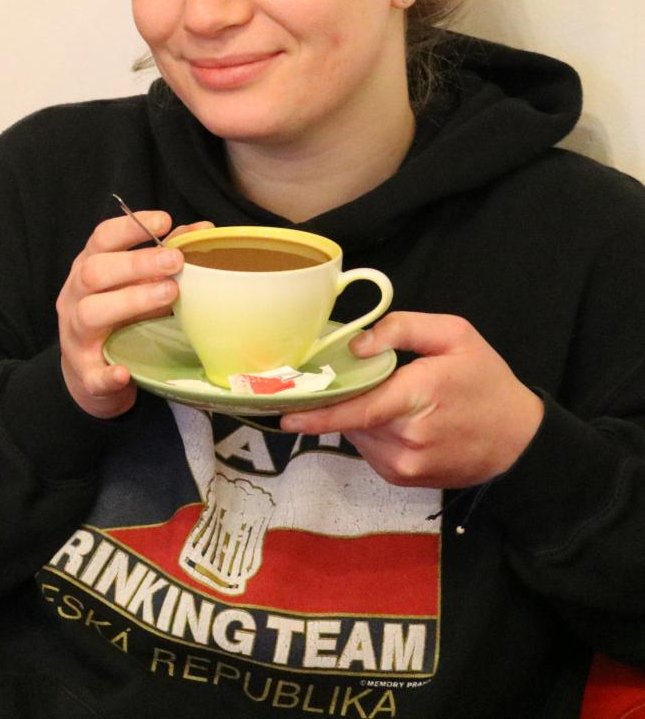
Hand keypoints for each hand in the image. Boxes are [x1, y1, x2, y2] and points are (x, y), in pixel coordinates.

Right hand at [57, 211, 211, 418]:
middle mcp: (75, 297)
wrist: (89, 371)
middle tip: (175, 262)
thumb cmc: (118, 318)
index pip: (101, 239)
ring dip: (129, 301)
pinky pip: (92, 374)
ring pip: (90, 313)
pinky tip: (125, 373)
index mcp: (88, 270)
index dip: (130, 227)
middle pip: (95, 272)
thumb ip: (163, 258)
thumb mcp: (135, 284)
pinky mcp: (83, 372)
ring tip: (170, 295)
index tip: (163, 221)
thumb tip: (202, 230)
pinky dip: (107, 374)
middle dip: (136, 263)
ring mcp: (75, 334)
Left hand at [280, 312, 543, 487]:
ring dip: (359, 418)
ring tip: (390, 401)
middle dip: (343, 400)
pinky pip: (370, 451)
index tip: (284, 413)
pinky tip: (397, 422)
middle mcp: (409, 438)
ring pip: (357, 436)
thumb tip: (357, 346)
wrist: (521, 440)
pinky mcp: (405, 478)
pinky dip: (372, 434)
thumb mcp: (455, 335)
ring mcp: (407, 464)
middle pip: (352, 418)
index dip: (318, 413)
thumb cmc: (486, 382)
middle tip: (349, 382)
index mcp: (419, 397)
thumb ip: (401, 329)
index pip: (358, 409)